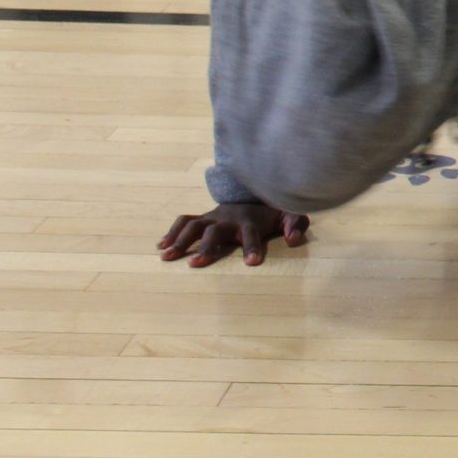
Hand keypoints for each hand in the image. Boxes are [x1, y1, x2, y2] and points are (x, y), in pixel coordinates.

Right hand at [159, 202, 309, 267]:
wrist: (256, 193)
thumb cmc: (275, 212)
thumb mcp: (291, 215)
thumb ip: (296, 225)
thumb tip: (292, 239)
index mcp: (251, 221)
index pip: (252, 234)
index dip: (252, 247)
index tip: (252, 263)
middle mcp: (228, 219)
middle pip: (215, 231)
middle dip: (207, 247)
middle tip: (196, 264)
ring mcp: (213, 217)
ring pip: (193, 225)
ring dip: (180, 240)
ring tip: (167, 256)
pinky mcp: (204, 217)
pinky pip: (184, 221)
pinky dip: (172, 232)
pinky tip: (161, 246)